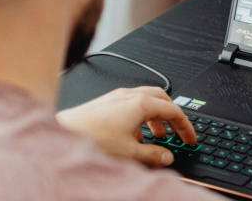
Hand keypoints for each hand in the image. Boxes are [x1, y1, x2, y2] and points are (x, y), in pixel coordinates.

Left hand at [56, 86, 196, 167]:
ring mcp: (117, 96)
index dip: (185, 126)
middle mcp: (130, 95)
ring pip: (146, 99)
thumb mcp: (129, 153)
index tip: (189, 138)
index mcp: (141, 104)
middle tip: (176, 131)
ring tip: (156, 135)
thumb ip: (153, 155)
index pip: (174, 111)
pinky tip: (133, 134)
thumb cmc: (91, 138)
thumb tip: (166, 156)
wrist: (62, 134)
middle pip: (162, 98)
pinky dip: (140, 115)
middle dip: (172, 115)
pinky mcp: (105, 102)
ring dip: (155, 116)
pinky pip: (131, 103)